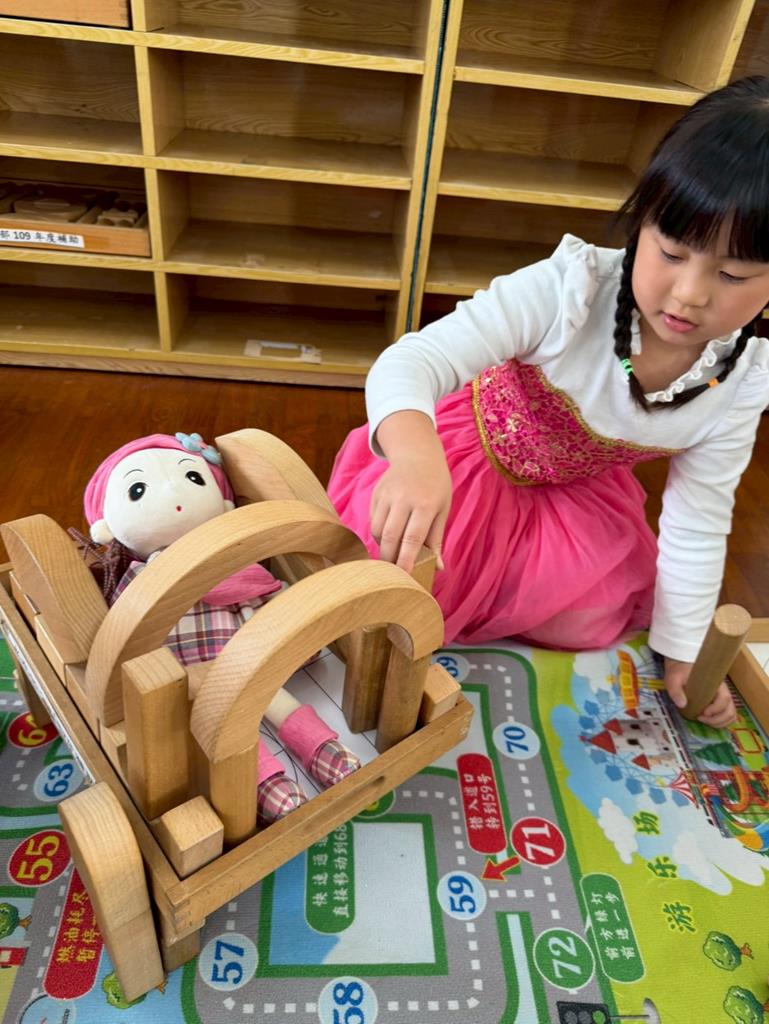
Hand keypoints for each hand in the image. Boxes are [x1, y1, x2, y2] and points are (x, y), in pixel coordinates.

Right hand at [371, 411, 451, 572]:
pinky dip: (379, 533)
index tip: (405, 577)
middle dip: (390, 558)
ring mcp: (387, 495)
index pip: (413, 538)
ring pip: (378, 529)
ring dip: (383, 546)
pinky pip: (373, 520)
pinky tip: (388, 535)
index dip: (407, 559)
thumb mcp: (442, 509)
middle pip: (390, 536)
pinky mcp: (376, 493)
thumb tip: (438, 568)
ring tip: (391, 553)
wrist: (417, 454)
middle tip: (393, 573)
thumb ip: (436, 539)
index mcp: (425, 504)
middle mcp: (404, 498)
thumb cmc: (435, 486)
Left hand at [664, 657, 736, 728]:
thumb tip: (682, 704)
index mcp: (715, 683)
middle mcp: (722, 691)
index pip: (725, 698)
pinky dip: (721, 722)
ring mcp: (722, 697)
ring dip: (719, 722)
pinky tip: (708, 721)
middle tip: (700, 719)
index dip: (716, 709)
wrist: (682, 666)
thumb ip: (675, 690)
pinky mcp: (719, 702)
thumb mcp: (674, 678)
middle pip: (730, 710)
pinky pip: (727, 715)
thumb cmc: (680, 671)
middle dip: (717, 719)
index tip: (703, 713)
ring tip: (703, 720)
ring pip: (731, 714)